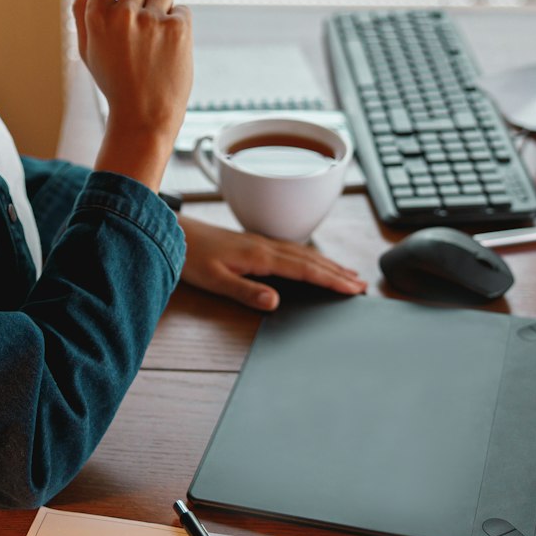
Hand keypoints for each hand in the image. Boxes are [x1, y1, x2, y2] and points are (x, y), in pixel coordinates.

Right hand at [76, 0, 191, 140]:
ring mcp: (153, 21)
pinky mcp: (178, 29)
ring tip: (153, 41)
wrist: (144, 117)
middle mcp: (124, 14)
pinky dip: (177, 24)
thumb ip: (82, 7)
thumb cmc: (115, 81)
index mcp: (97, 16)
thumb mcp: (88, 47)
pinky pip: (181, 10)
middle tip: (139, 20)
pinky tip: (168, 49)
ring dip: (160, 9)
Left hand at [177, 215, 367, 310]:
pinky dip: (311, 258)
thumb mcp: (215, 280)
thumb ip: (246, 291)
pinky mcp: (255, 243)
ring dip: (328, 264)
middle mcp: (265, 246)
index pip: (304, 270)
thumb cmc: (191, 257)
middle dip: (338, 272)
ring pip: (304, 253)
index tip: (352, 288)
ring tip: (348, 274)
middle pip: (310, 259)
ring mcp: (261, 243)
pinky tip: (314, 262)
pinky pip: (292, 250)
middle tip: (361, 284)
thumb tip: (275, 301)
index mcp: (260, 256)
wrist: (174, 234)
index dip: (331, 279)